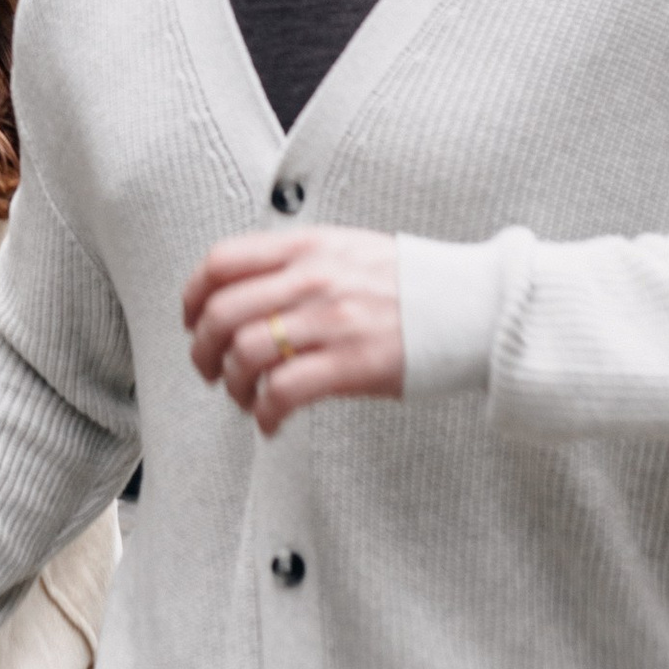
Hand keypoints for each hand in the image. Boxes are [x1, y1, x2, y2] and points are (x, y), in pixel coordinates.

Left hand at [181, 226, 401, 434]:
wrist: (475, 306)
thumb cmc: (412, 282)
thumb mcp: (348, 247)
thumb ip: (298, 260)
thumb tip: (246, 286)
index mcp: (308, 246)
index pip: (222, 261)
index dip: (193, 295)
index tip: (192, 321)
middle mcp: (312, 279)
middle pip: (221, 313)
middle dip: (203, 350)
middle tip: (211, 369)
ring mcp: (331, 321)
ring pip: (245, 353)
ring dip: (233, 385)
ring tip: (245, 397)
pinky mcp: (351, 364)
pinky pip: (283, 391)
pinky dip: (265, 412)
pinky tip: (272, 421)